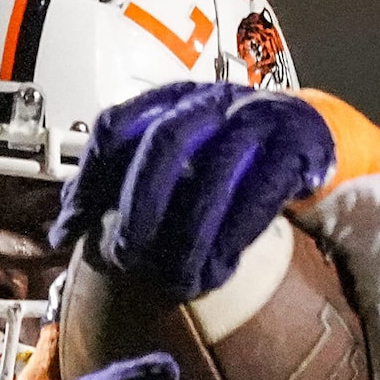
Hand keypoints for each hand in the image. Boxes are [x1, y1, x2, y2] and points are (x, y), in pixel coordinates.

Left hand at [53, 83, 338, 301]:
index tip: (70, 232)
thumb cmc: (236, 154)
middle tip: (128, 259)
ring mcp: (257, 117)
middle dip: (141, 207)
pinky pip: (261, 192)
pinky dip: (235, 235)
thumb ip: (132, 177)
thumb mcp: (182, 156)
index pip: (116, 128)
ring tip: (176, 280)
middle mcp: (210, 100)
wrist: (312, 135)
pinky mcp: (296, 145)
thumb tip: (67, 223)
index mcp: (171, 99)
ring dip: (191, 234)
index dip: (89, 182)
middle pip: (165, 144)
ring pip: (215, 171)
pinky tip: (220, 268)